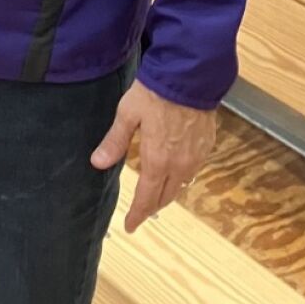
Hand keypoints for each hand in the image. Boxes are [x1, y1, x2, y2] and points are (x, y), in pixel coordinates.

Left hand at [91, 80, 216, 233]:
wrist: (190, 77)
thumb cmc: (155, 93)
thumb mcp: (127, 115)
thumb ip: (114, 142)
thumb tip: (97, 163)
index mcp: (158, 160)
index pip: (147, 196)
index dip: (138, 213)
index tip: (130, 226)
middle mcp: (180, 164)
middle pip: (166, 196)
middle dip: (152, 207)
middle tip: (140, 214)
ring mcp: (196, 157)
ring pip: (181, 185)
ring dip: (167, 194)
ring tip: (155, 197)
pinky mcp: (207, 146)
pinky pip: (192, 171)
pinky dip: (180, 178)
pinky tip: (173, 174)